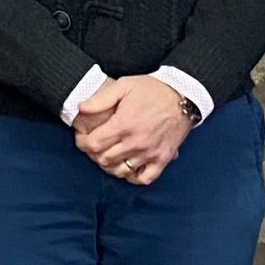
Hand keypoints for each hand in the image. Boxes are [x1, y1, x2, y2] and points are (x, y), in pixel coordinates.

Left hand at [72, 76, 192, 186]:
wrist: (183, 96)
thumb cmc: (153, 90)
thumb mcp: (124, 85)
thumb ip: (100, 99)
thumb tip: (80, 109)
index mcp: (124, 124)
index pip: (94, 144)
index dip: (83, 143)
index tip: (82, 138)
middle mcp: (136, 142)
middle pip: (104, 159)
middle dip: (94, 154)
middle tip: (94, 146)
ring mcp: (150, 153)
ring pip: (120, 171)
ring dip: (110, 165)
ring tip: (108, 155)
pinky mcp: (162, 158)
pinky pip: (144, 178)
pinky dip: (133, 176)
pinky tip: (128, 167)